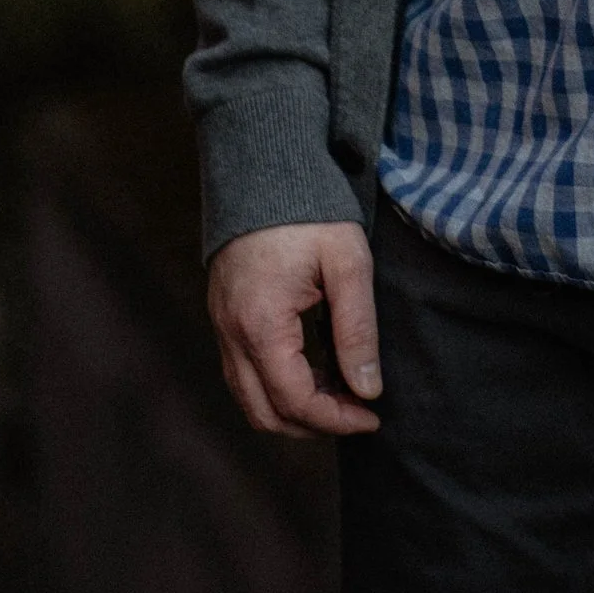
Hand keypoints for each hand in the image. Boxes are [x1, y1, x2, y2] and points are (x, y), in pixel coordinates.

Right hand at [207, 220, 381, 436]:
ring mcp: (221, 326)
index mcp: (261, 323)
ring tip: (339, 394)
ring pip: (249, 399)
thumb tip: (368, 390)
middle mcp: (231, 333)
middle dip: (313, 425)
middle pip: (265, 414)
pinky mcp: (223, 316)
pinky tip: (313, 371)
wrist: (264, 167)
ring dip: (292, 410)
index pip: (295, 401)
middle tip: (357, 412)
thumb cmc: (310, 210)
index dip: (336, 420)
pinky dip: (275, 388)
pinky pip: (243, 374)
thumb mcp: (348, 263)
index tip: (372, 417)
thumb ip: (357, 329)